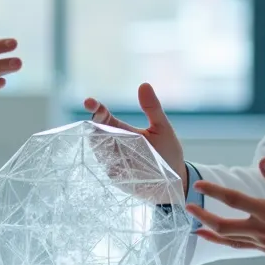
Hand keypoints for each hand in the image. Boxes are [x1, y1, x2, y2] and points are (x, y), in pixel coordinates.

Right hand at [83, 83, 186, 203]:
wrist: (175, 180)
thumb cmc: (168, 151)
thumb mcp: (162, 127)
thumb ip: (153, 108)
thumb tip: (144, 84)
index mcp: (121, 129)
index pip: (103, 117)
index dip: (95, 109)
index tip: (89, 102)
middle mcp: (114, 144)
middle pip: (95, 134)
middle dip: (93, 127)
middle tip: (99, 120)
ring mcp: (113, 161)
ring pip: (99, 151)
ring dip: (102, 145)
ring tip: (114, 141)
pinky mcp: (116, 177)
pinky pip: (108, 169)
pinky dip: (111, 163)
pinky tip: (118, 161)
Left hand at [186, 157, 264, 264]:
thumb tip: (264, 161)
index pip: (235, 200)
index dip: (214, 191)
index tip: (199, 184)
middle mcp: (263, 231)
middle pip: (224, 226)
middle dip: (203, 216)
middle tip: (188, 206)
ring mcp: (263, 244)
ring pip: (228, 240)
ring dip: (208, 231)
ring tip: (193, 224)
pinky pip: (238, 247)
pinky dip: (222, 242)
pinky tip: (214, 238)